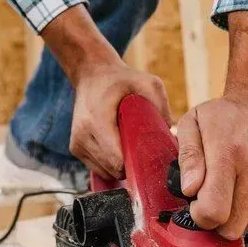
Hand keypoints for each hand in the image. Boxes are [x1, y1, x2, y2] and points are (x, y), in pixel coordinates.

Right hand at [40, 4, 171, 179]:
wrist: (92, 74)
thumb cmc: (120, 79)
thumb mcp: (146, 82)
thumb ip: (161, 105)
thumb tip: (172, 133)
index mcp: (97, 120)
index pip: (117, 160)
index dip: (136, 164)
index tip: (150, 158)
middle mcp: (83, 134)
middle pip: (113, 169)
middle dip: (132, 166)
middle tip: (144, 151)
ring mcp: (77, 143)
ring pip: (105, 172)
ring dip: (120, 167)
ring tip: (130, 146)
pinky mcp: (75, 148)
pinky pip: (97, 168)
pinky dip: (110, 164)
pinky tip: (118, 148)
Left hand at [176, 93, 247, 238]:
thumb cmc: (223, 115)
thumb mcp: (192, 123)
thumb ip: (188, 158)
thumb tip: (190, 190)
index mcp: (228, 153)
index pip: (213, 211)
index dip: (200, 217)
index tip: (196, 204)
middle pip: (233, 227)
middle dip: (218, 221)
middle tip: (213, 199)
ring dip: (240, 214)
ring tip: (235, 186)